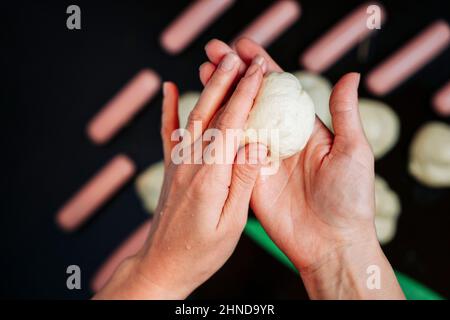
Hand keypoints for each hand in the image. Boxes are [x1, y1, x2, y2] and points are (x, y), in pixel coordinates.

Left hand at [95, 53, 267, 298]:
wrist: (164, 265)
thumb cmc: (202, 251)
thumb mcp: (232, 223)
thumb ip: (243, 180)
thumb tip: (255, 144)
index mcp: (211, 176)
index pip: (232, 125)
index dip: (246, 95)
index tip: (258, 72)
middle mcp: (190, 163)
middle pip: (211, 113)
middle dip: (228, 82)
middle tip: (242, 57)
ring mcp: (177, 164)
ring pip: (193, 116)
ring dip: (208, 87)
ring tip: (220, 65)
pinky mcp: (170, 168)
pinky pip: (167, 131)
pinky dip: (168, 107)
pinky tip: (168, 87)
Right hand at [200, 38, 404, 298]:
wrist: (331, 244)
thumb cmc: (350, 199)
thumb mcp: (353, 151)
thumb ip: (345, 113)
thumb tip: (350, 76)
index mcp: (304, 127)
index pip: (280, 88)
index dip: (261, 66)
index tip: (243, 46)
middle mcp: (280, 138)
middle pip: (252, 98)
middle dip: (232, 74)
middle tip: (212, 53)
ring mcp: (261, 157)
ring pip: (236, 119)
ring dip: (219, 95)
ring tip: (202, 72)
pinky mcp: (247, 177)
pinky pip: (229, 151)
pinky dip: (215, 130)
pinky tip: (201, 111)